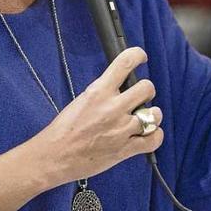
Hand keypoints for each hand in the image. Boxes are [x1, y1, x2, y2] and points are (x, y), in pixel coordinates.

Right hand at [32, 47, 162, 185]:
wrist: (55, 156)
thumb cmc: (64, 130)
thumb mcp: (82, 100)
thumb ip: (103, 93)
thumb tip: (119, 88)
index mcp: (99, 91)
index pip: (125, 63)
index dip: (138, 55)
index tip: (141, 57)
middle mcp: (113, 107)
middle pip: (146, 88)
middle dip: (147, 90)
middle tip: (141, 96)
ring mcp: (121, 129)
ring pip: (154, 114)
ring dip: (153, 115)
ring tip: (146, 117)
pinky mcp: (125, 149)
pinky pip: (153, 140)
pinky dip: (155, 136)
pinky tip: (149, 134)